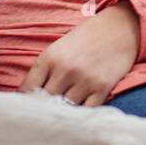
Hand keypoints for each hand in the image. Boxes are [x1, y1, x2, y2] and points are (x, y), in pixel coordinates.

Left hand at [21, 1, 139, 106]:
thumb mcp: (59, 49)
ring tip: (64, 114)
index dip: (26, 102)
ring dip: (65, 113)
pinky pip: (86, 110)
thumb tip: (29, 98)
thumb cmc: (86, 39)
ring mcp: (84, 79)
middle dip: (44, 110)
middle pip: (45, 102)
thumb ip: (45, 71)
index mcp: (49, 58)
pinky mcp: (102, 86)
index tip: (29, 109)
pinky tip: (81, 112)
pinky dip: (82, 114)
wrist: (120, 27)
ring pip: (66, 109)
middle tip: (45, 117)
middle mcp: (65, 69)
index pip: (27, 89)